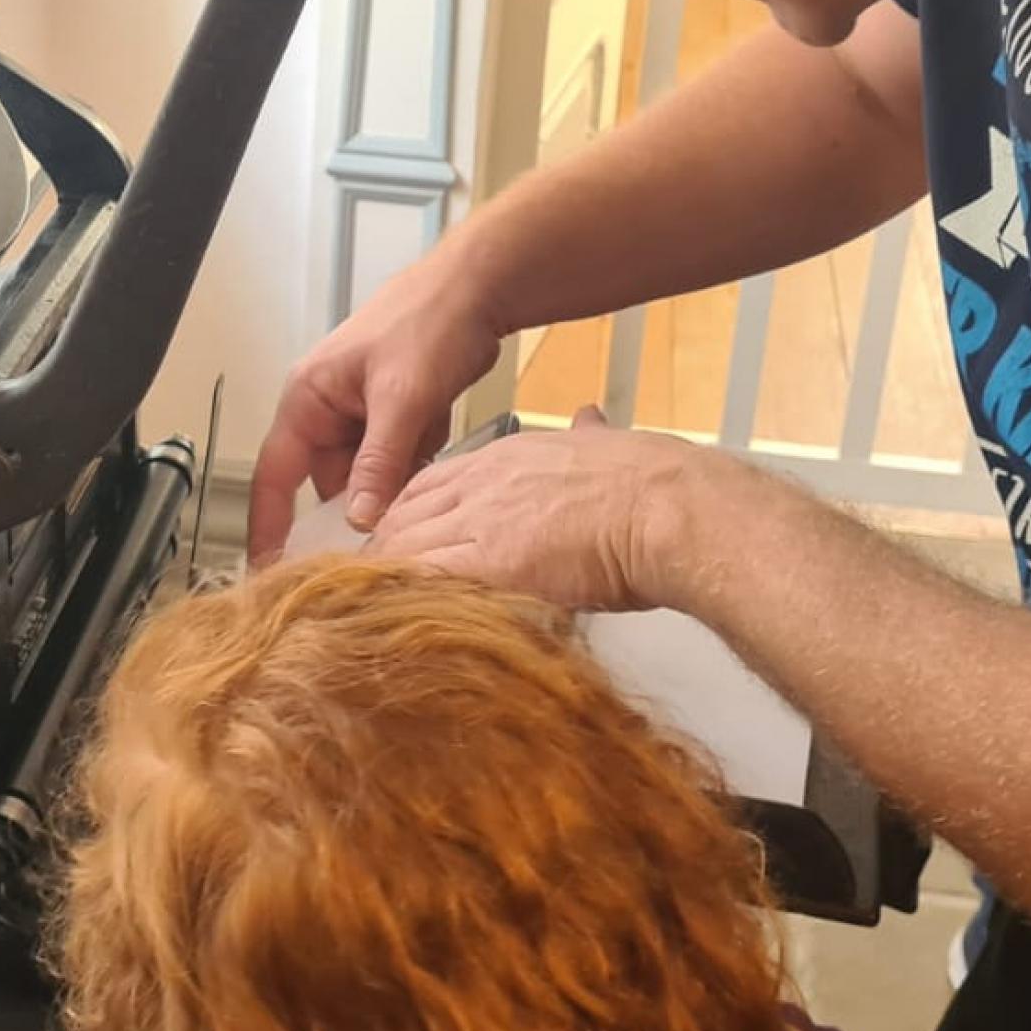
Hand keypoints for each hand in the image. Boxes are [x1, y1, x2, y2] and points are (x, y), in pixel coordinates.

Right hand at [249, 253, 506, 558]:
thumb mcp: (401, 398)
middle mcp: (329, 411)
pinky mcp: (396, 422)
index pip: (273, 474)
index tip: (269, 569)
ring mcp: (364, 418)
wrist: (477, 289)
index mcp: (308, 399)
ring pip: (367, 480)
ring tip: (412, 489)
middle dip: (354, 510)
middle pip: (327, 485)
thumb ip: (379, 463)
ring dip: (392, 490)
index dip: (268, 525)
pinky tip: (433, 460)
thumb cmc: (427, 319)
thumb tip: (358, 519)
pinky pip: (396, 467)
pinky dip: (414, 472)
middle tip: (374, 543)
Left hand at [367, 406, 730, 613]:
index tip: (395, 536)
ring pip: (407, 544)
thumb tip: (589, 417)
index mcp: (507, 454)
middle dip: (383, 546)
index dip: (407, 512)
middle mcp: (484, 481)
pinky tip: (391, 613)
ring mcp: (483, 518)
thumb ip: (587, 434)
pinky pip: (427, 575)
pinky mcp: (491, 560)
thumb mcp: (605, 442)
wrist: (665, 506)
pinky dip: (404, 594)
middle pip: (406, 512)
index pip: (432, 482)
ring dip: (385, 575)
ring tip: (368, 607)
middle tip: (366, 581)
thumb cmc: (648, 483)